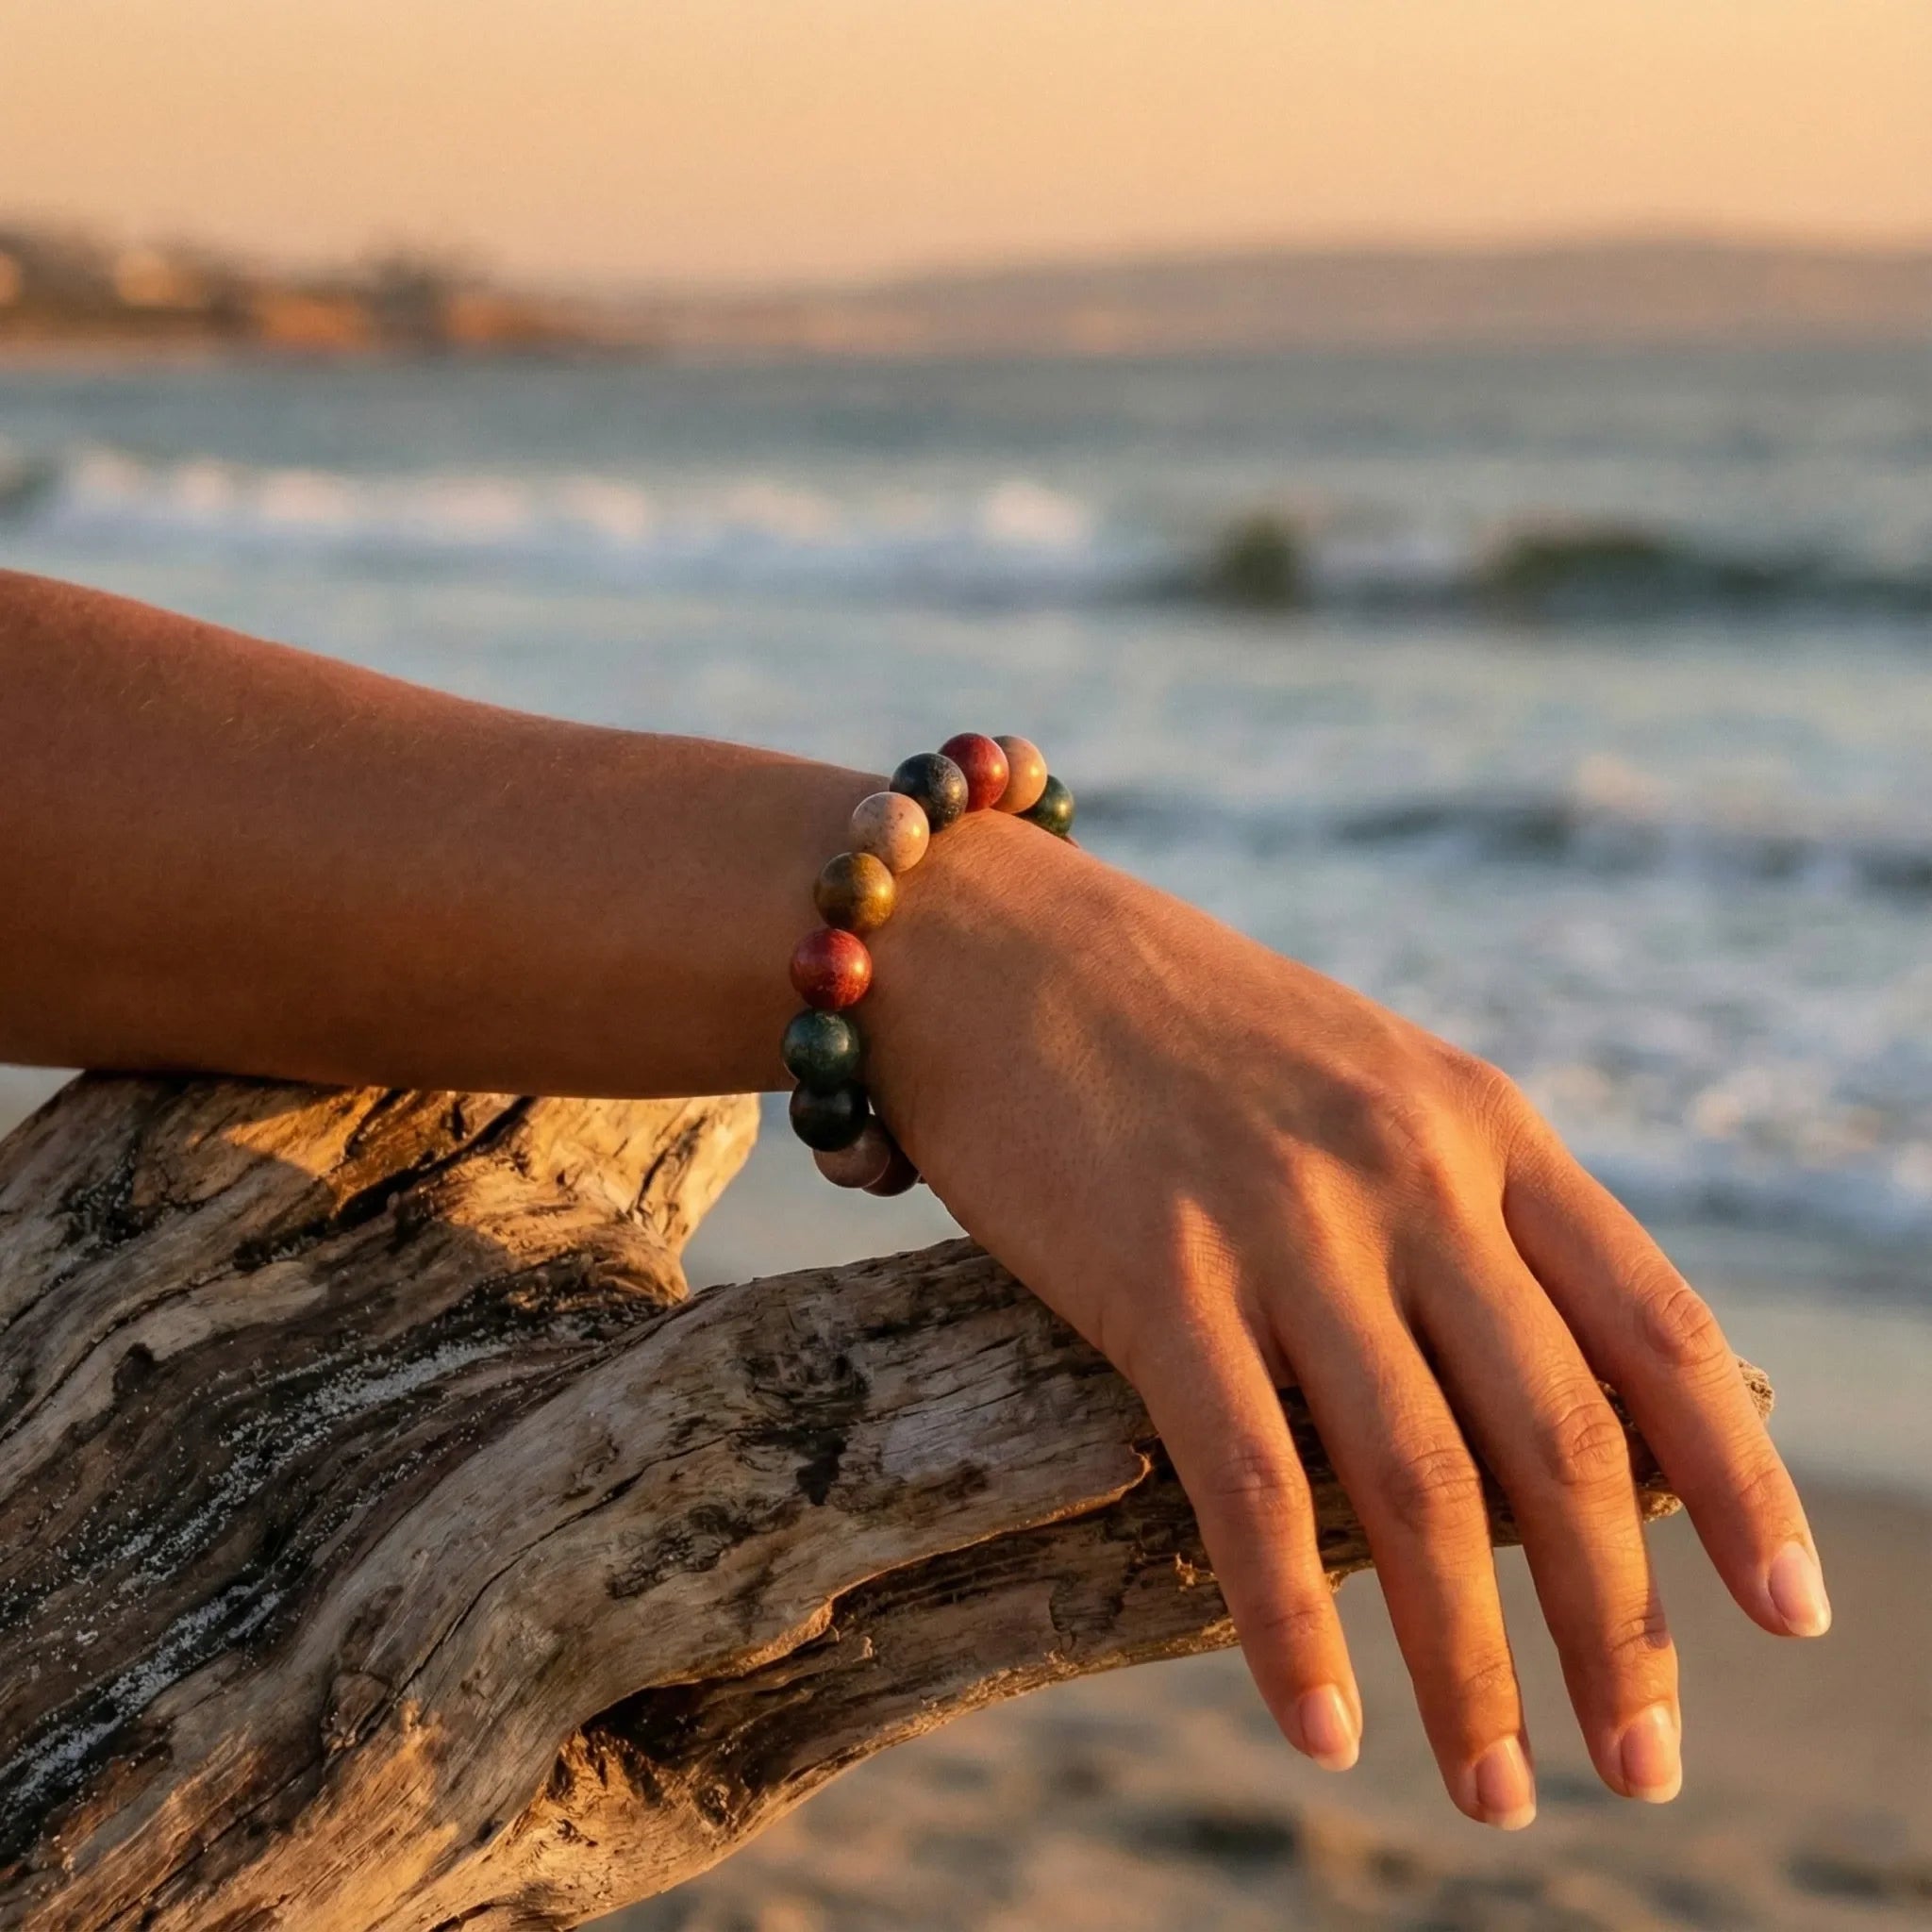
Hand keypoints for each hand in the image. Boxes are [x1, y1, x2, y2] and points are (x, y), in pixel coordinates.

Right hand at [867, 814, 1827, 1828]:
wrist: (995, 940)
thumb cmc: (1179, 1027)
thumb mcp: (1365, 1082)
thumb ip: (1463, 1208)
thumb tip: (1554, 1392)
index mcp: (1479, 1125)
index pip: (1654, 1326)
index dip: (1737, 1484)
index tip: (1790, 1616)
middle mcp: (1405, 1173)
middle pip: (1555, 1438)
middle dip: (1616, 1626)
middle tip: (1644, 1768)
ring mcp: (1279, 1223)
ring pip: (1412, 1484)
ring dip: (1471, 1666)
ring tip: (1501, 1793)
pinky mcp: (1150, 1275)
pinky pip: (1243, 1481)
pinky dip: (1289, 1624)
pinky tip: (1321, 1727)